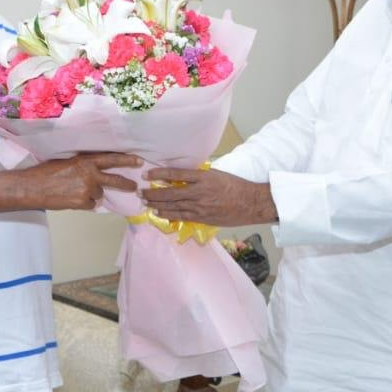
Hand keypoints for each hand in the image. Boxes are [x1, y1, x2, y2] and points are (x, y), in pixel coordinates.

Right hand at [26, 153, 140, 210]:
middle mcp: (90, 173)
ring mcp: (88, 188)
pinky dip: (83, 204)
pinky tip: (70, 199)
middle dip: (127, 184)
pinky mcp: (83, 202)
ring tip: (72, 191)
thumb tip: (96, 174)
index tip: (139, 160)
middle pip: (115, 180)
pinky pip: (90, 205)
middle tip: (135, 187)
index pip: (111, 159)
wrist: (33, 187)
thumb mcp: (68, 162)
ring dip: (90, 195)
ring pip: (98, 194)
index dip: (126, 160)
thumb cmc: (47, 173)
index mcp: (86, 161)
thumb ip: (84, 167)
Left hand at [141, 167, 276, 226]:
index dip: (159, 174)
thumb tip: (181, 177)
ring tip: (145, 202)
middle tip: (140, 191)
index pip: (176, 174)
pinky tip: (159, 213)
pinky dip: (168, 214)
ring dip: (157, 204)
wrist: (251, 203)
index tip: (147, 174)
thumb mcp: (216, 174)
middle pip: (170, 192)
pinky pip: (181, 216)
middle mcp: (200, 191)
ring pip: (173, 206)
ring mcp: (200, 206)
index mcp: (203, 177)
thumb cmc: (235, 186)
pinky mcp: (202, 218)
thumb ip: (198, 177)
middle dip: (153, 193)